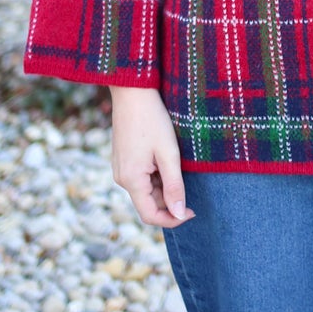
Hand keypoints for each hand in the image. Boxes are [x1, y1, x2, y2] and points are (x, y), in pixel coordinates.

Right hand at [109, 86, 194, 227]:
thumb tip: (179, 214)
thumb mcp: (169, 154)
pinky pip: (140, 178)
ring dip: (164, 186)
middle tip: (190, 182)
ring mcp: (120, 169)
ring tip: (177, 163)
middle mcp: (121, 178)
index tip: (192, 211)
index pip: (150, 216)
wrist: (133, 92)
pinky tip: (166, 158)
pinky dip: (156, 176)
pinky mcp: (123, 160)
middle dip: (170, 200)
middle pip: (148, 203)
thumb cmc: (152, 120)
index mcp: (131, 180)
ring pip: (145, 191)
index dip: (172, 219)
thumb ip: (174, 186)